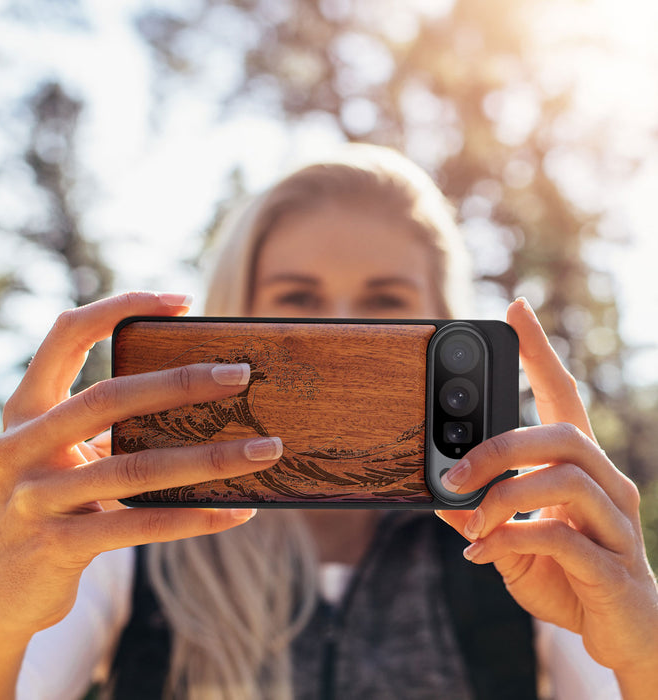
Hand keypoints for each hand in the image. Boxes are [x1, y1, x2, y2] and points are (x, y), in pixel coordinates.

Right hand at [0, 292, 282, 640]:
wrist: (4, 590)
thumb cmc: (55, 503)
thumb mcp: (68, 455)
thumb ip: (111, 426)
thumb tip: (204, 397)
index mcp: (26, 409)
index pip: (67, 335)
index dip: (120, 307)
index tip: (183, 301)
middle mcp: (20, 446)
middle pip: (109, 397)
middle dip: (181, 382)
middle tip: (241, 375)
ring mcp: (34, 498)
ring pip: (136, 468)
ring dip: (210, 458)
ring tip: (265, 450)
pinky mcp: (56, 546)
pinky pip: (140, 525)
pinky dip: (194, 517)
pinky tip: (237, 511)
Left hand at [436, 298, 657, 690]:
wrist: (622, 635)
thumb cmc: (568, 577)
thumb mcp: (512, 541)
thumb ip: (481, 516)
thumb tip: (439, 496)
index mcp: (580, 469)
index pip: (563, 396)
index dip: (540, 352)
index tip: (515, 310)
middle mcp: (607, 484)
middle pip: (561, 434)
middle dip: (499, 447)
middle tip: (453, 472)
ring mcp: (617, 523)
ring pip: (564, 479)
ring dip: (503, 497)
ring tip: (470, 522)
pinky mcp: (614, 566)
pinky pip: (560, 537)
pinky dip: (511, 539)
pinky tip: (482, 554)